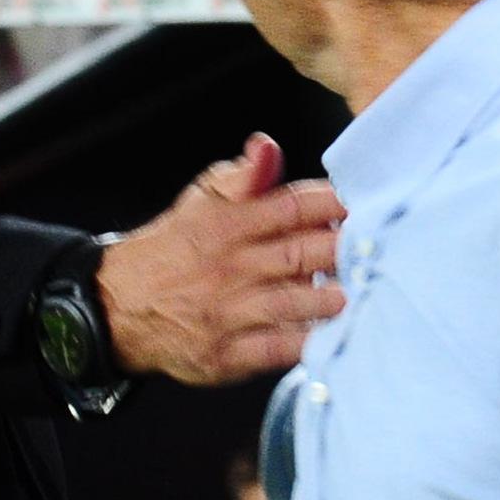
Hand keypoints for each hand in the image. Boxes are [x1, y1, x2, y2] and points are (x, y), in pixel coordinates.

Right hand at [97, 134, 343, 385]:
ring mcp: (228, 312)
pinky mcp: (226, 354)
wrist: (120, 306)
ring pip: (288, 304)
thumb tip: (267, 145)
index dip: (330, 204)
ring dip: (326, 300)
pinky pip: (271, 350)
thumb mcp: (201, 202)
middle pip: (297, 255)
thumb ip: (243, 177)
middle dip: (341, 252)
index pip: (289, 207)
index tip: (365, 202)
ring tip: (359, 293)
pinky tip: (333, 339)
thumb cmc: (175, 249)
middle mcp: (231, 268)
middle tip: (379, 249)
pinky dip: (303, 345)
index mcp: (229, 225)